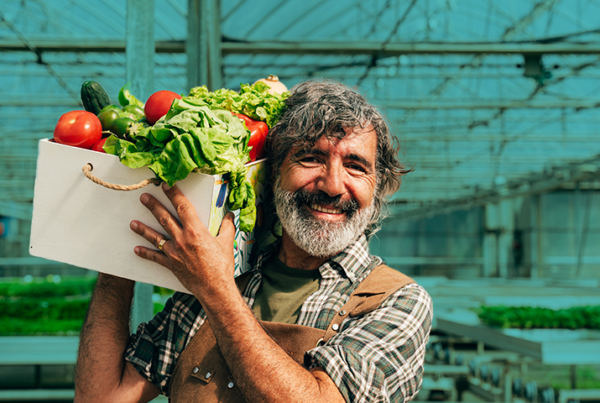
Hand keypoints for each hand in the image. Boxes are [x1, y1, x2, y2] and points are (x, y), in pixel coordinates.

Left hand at [130, 182, 236, 296]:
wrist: (215, 289)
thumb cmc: (222, 266)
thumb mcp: (227, 243)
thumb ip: (227, 226)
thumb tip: (230, 215)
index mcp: (196, 231)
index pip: (182, 207)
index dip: (174, 194)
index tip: (166, 185)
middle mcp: (182, 239)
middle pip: (165, 218)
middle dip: (153, 206)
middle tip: (144, 197)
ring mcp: (174, 252)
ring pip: (155, 237)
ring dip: (143, 229)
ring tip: (133, 222)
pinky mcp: (171, 265)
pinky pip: (155, 257)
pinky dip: (145, 253)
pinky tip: (136, 249)